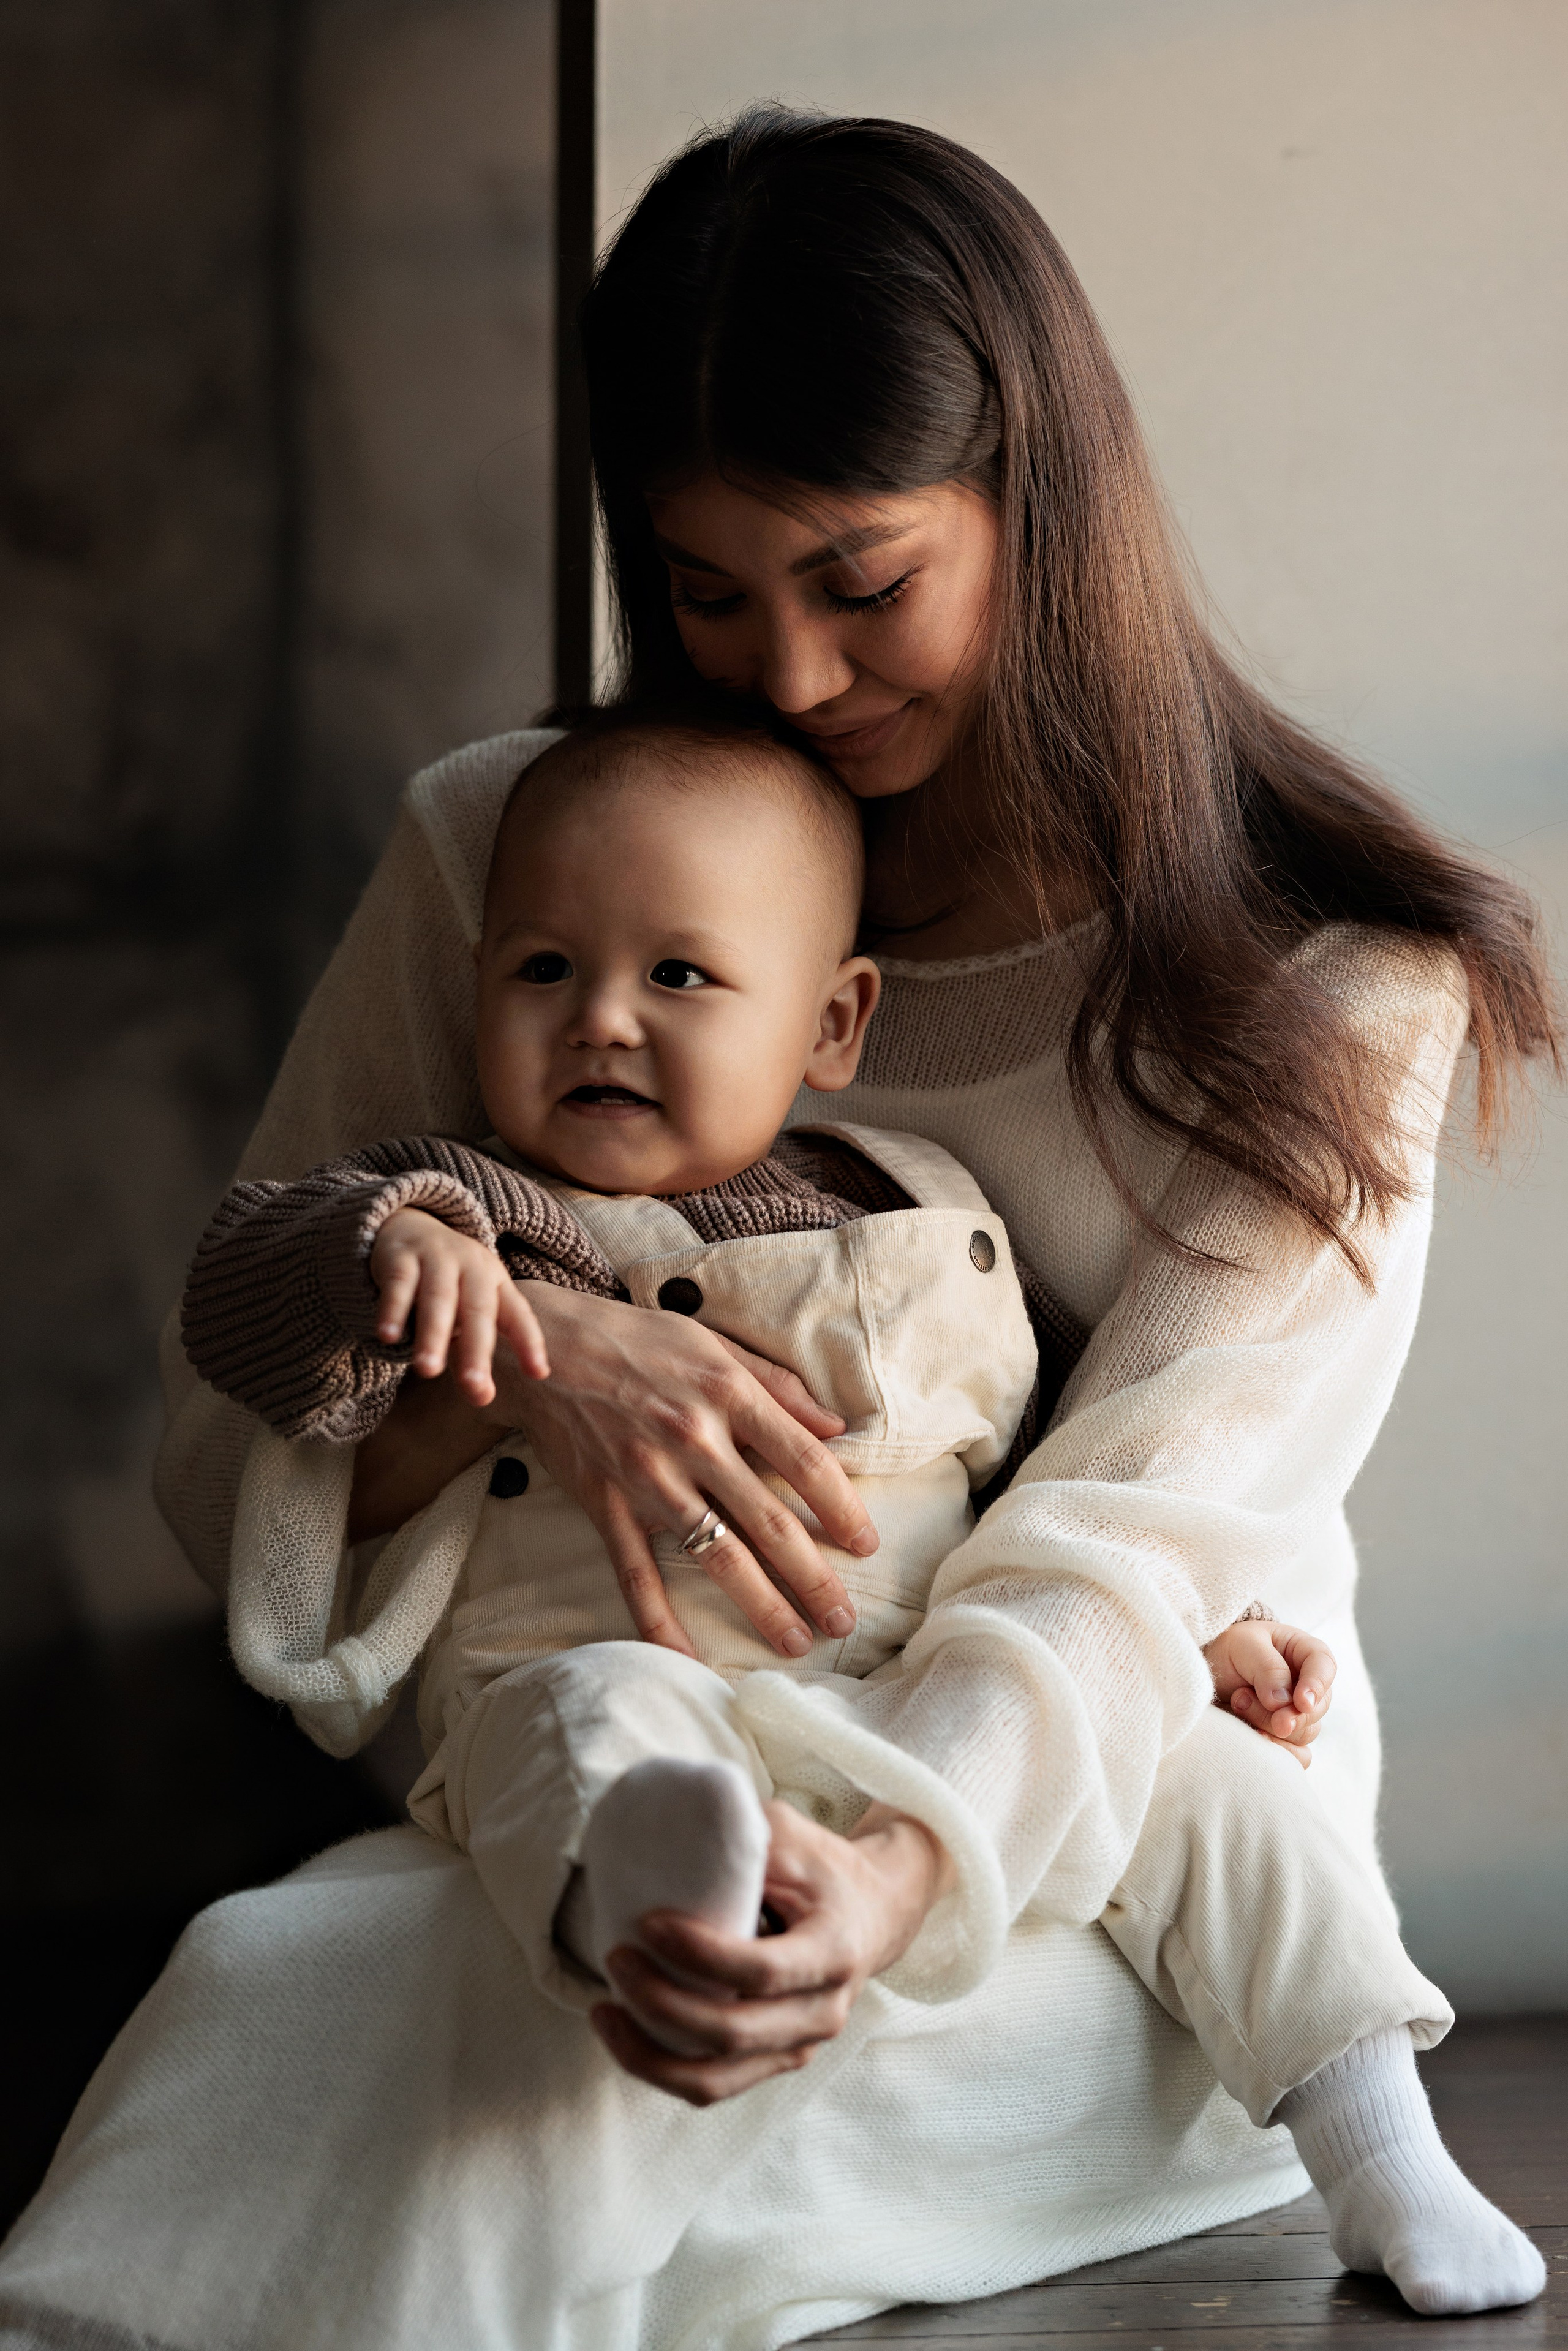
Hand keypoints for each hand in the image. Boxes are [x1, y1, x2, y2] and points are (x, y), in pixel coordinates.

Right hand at [370, 1208, 548, 1402]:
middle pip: (478, 1310)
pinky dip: (393, 1310)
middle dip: (476, 1350)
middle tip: (474, 1385)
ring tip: (428, 1370)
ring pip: (438, 1299)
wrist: (408, 1225)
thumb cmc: (447, 1283)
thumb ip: (471, 1355)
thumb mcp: (464, 1313)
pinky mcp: (400, 1256)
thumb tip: (482, 1399)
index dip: (529, 1342)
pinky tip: (388, 1336)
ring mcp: (437, 1258)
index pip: (518, 1314)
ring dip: (433, 1334)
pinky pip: (399, 1284)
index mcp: (496, 1282)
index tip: (539, 1374)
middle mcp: (472, 1268)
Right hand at [494, 1282, 877, 1660]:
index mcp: (729, 1394)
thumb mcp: (717, 1344)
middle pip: (770, 1520)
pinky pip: (636, 1574)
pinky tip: (688, 1658)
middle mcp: (694, 1439)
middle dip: (814, 1577)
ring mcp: (649, 1477)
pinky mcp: (607, 1504)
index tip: (866, 1544)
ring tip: (796, 1641)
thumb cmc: (639, 1340)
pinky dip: (659, 1621)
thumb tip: (837, 1427)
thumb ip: (779, 1387)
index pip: (805, 1460)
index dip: (843, 1507)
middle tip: (844, 1619)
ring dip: (762, 1604)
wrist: (543, 1347)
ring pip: (717, 1554)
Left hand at [590, 1801, 951, 2105]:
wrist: (872, 1914)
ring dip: (649, 2051)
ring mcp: (798, 2046)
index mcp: (834, 1952)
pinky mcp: (773, 2061)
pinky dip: (660, 2066)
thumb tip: (671, 1831)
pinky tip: (623, 2030)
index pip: (761, 1971)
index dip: (700, 1955)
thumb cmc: (822, 1868)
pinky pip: (711, 2085)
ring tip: (603, 2011)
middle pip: (732, 2032)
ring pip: (715, 2079)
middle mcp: (822, 2013)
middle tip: (615, 1958)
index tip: (647, 1923)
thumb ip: (744, 1838)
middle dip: (661, 2002)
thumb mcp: (792, 1837)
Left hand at [1204, 1617, 1336, 1767]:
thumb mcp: (1241, 1645)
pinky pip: (1296, 1756)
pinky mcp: (1285, 1738)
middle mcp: (1306, 1685)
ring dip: (1269, 1725)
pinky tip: (1252, 1737)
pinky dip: (1276, 1751)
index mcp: (1303, 1652)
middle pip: (1316, 1707)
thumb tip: (1284, 1702)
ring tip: (1237, 1703)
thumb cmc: (1227, 1651)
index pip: (1324, 1666)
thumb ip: (1267, 1668)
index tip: (1301, 1702)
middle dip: (1288, 1712)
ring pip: (1303, 1733)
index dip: (1317, 1685)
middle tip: (1245, 1701)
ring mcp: (1297, 1714)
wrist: (1203, 1677)